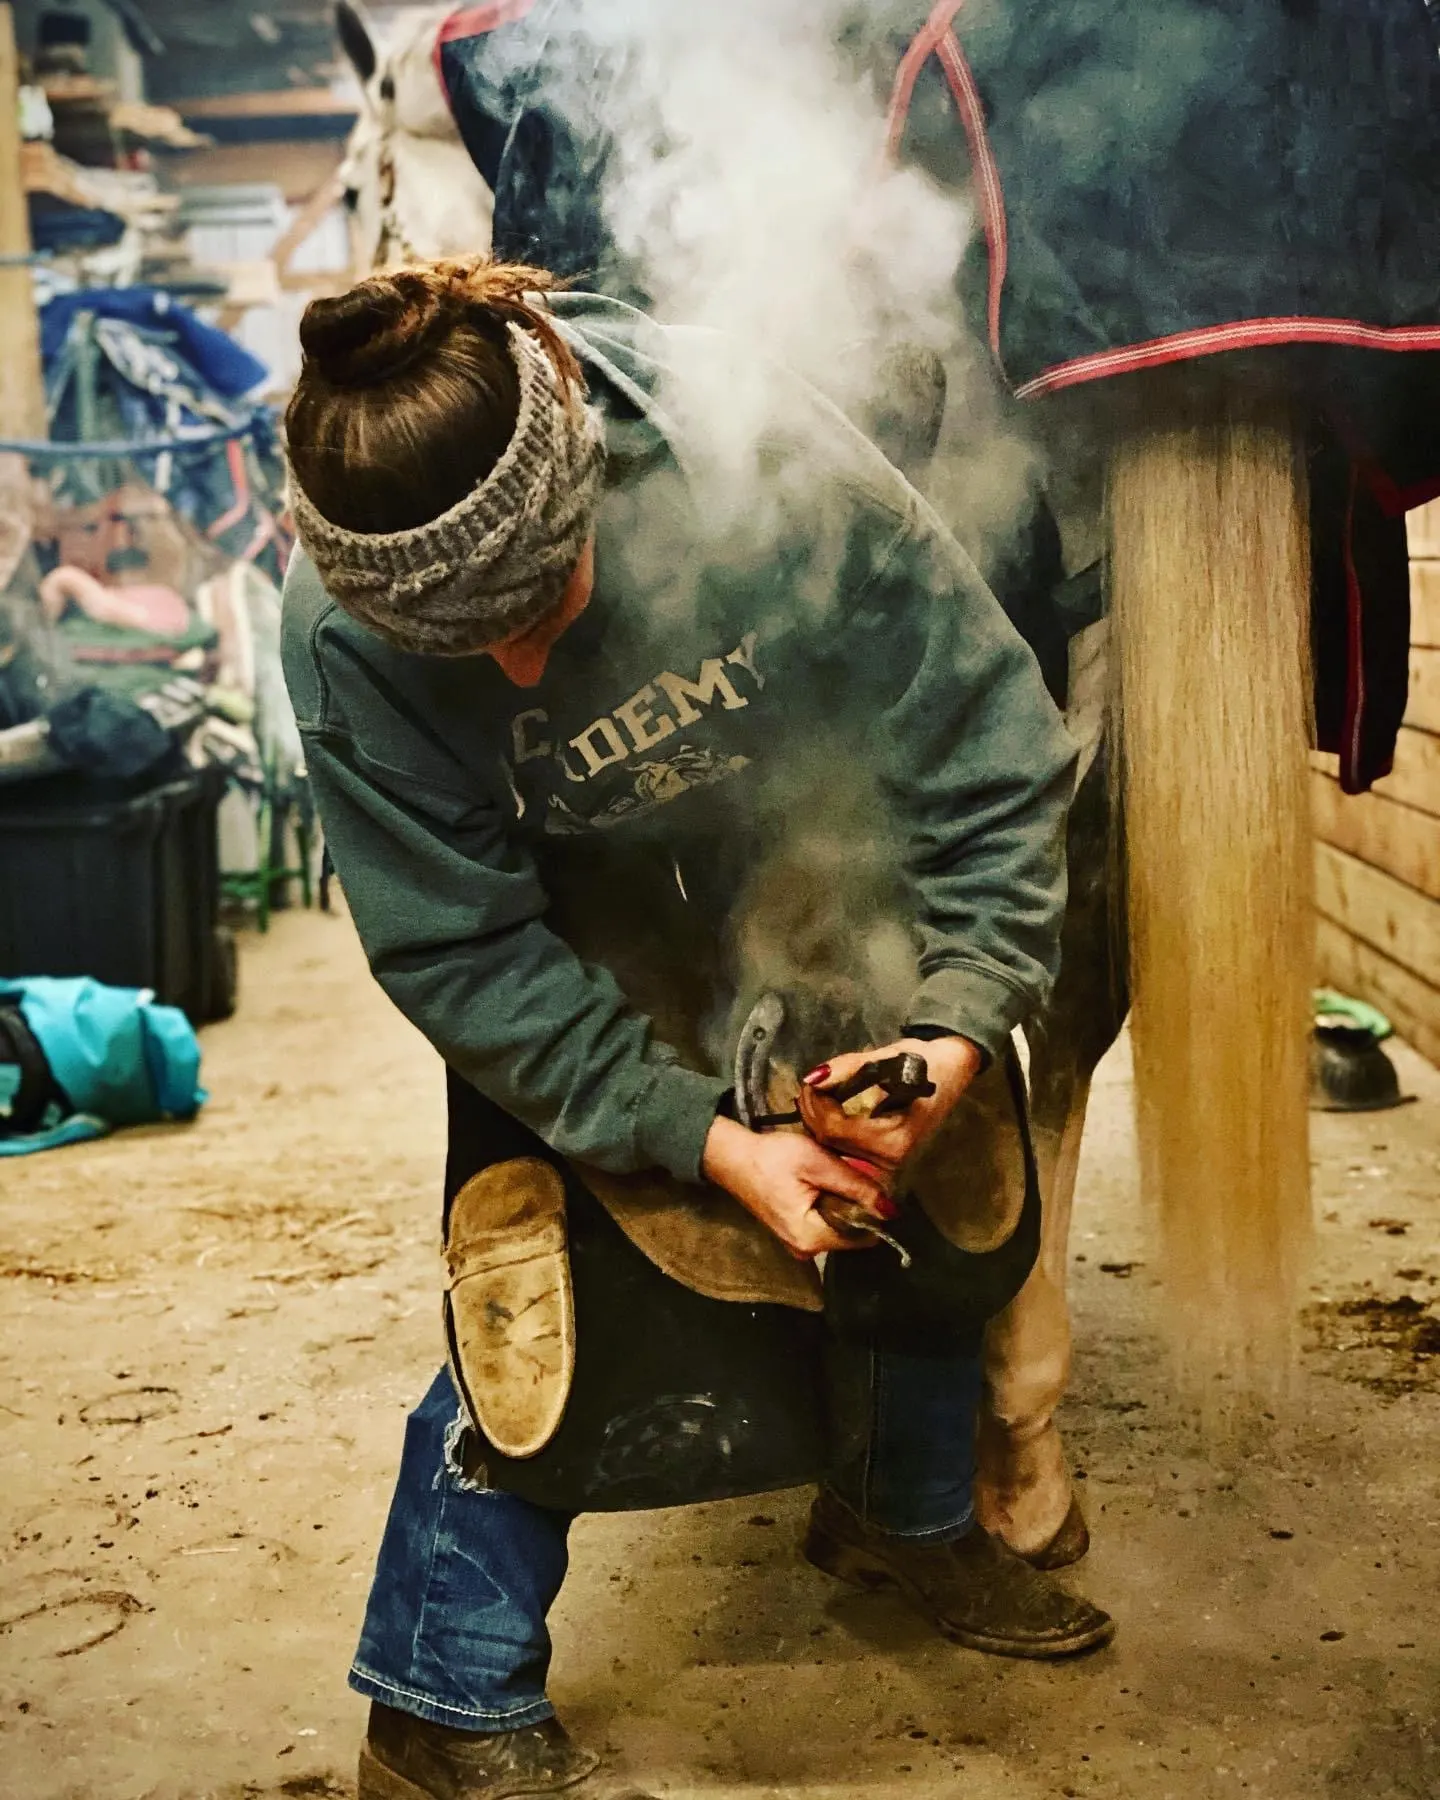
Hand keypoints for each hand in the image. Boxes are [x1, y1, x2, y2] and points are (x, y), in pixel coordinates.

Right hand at [702, 1115, 893, 1259]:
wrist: (732, 1157)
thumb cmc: (772, 1158)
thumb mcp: (817, 1163)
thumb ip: (855, 1186)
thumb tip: (891, 1209)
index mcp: (812, 1239)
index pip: (864, 1236)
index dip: (873, 1209)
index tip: (868, 1183)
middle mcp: (807, 1251)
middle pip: (853, 1233)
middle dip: (856, 1204)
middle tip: (846, 1172)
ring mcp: (799, 1244)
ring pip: (841, 1227)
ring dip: (843, 1202)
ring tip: (831, 1175)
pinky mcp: (795, 1234)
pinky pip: (826, 1223)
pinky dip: (830, 1205)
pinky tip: (820, 1183)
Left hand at [795, 1035, 982, 1177]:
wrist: (953, 1068)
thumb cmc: (926, 1061)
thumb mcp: (886, 1059)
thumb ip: (848, 1070)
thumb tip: (812, 1078)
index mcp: (894, 1139)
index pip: (835, 1129)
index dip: (816, 1105)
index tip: (810, 1081)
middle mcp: (890, 1158)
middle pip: (831, 1141)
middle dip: (814, 1111)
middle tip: (810, 1083)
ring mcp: (888, 1161)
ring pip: (835, 1145)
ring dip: (820, 1118)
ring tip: (816, 1091)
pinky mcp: (884, 1155)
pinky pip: (846, 1145)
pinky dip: (832, 1124)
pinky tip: (828, 1105)